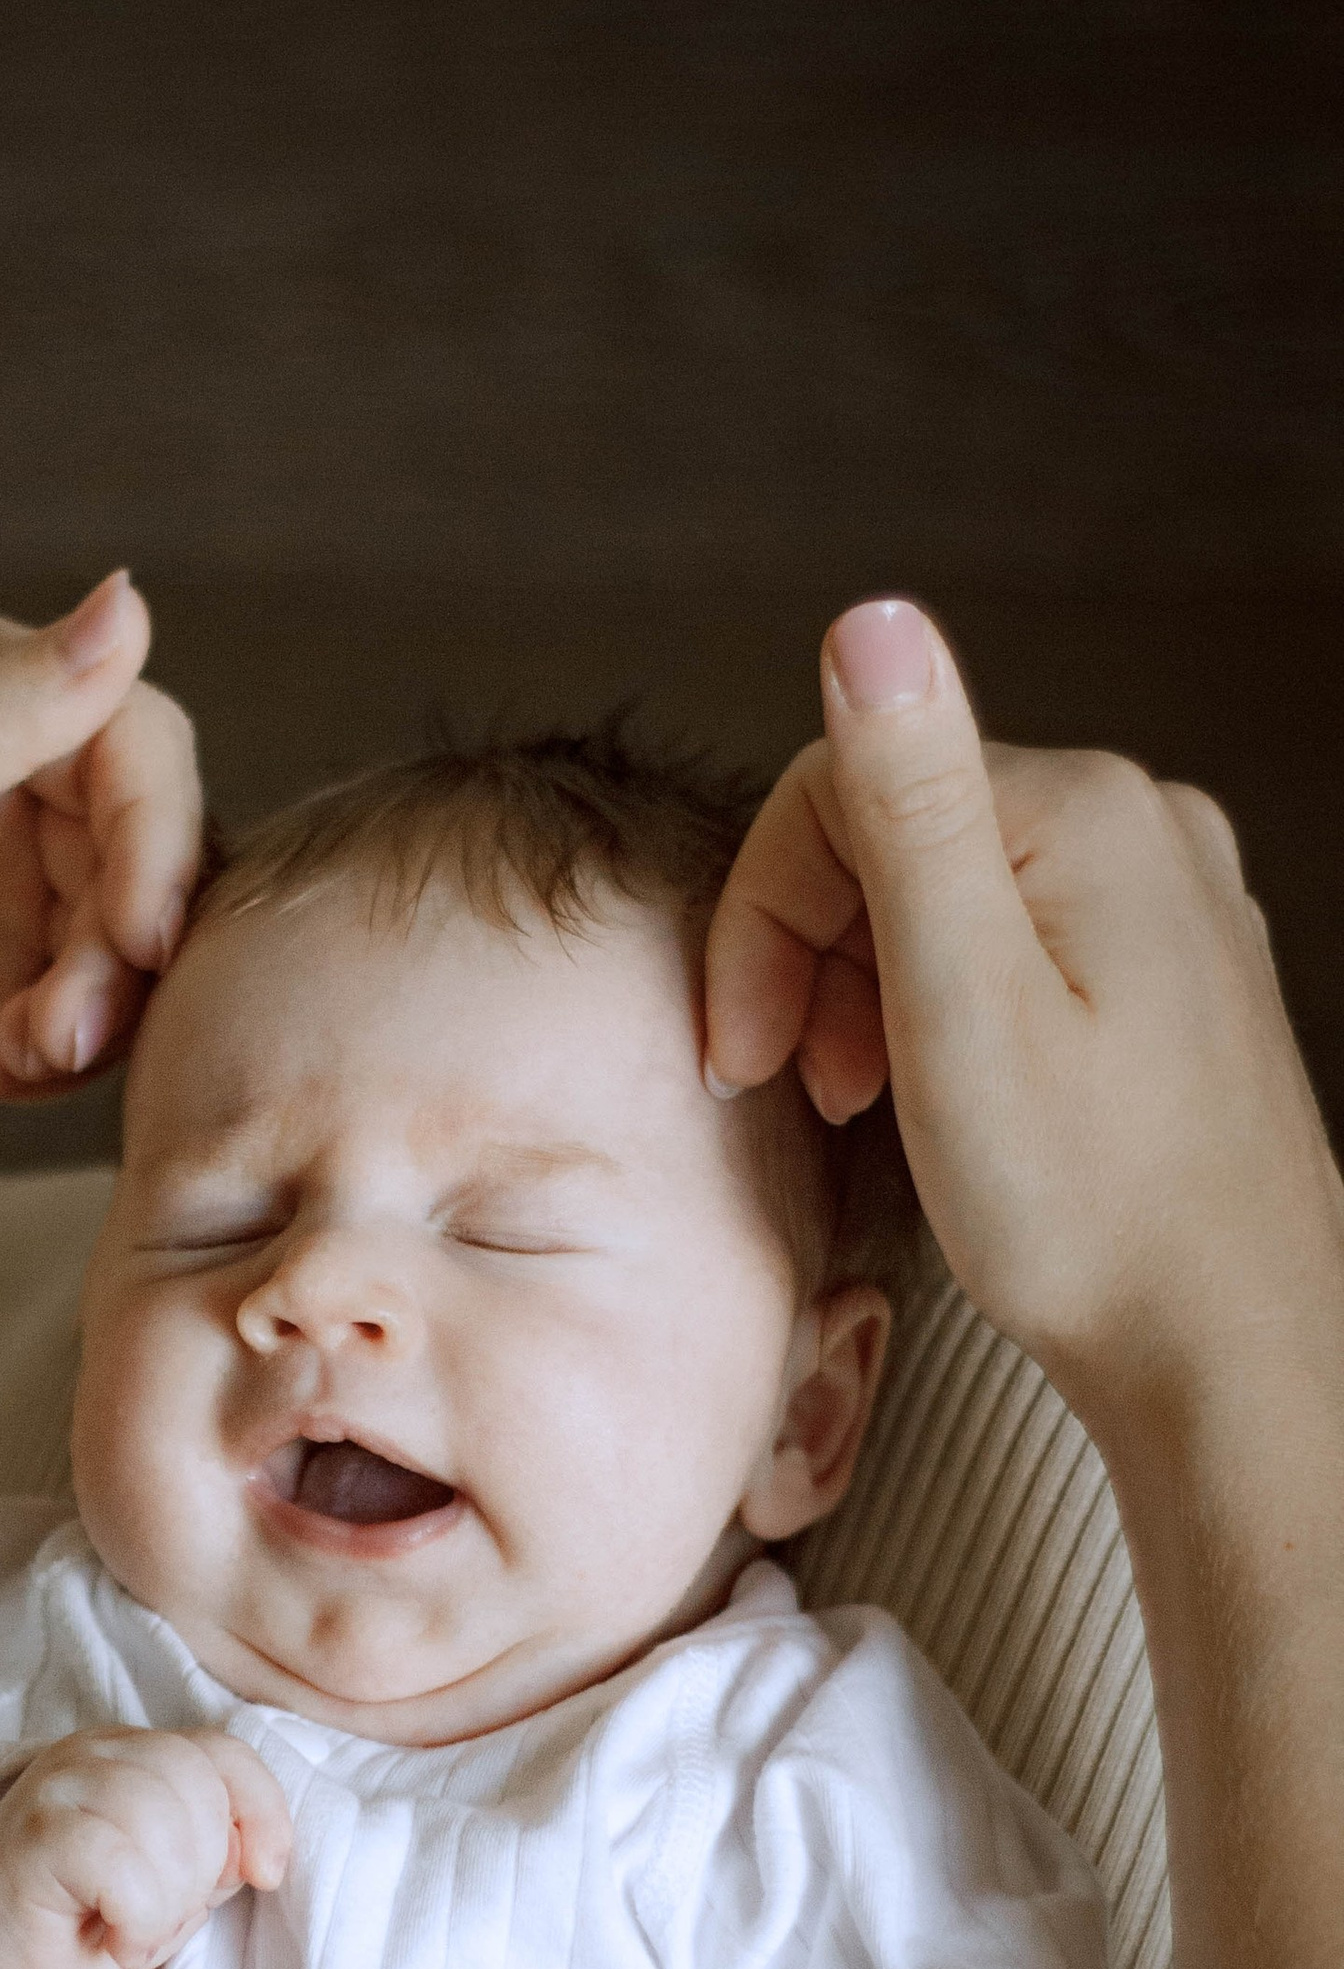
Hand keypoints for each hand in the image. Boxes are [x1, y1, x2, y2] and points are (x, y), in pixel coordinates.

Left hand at [0, 574, 200, 1213]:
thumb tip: (134, 599)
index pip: (123, 729)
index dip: (155, 831)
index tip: (143, 936)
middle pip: (140, 843)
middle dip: (124, 942)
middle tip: (67, 1034)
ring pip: (124, 939)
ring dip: (97, 1010)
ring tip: (18, 1061)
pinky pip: (84, 1018)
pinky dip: (61, 1057)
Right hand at [0, 1729, 292, 1968]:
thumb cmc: (66, 1927)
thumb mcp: (163, 1890)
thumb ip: (210, 1857)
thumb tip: (259, 1854)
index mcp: (131, 1755)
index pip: (225, 1752)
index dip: (262, 1810)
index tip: (266, 1874)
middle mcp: (94, 1753)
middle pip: (200, 1786)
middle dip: (203, 1870)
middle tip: (156, 1919)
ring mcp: (60, 1784)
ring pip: (167, 1822)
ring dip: (169, 1901)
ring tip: (130, 1930)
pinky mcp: (37, 1832)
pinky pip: (124, 1865)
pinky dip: (138, 1918)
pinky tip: (111, 1939)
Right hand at [703, 596, 1343, 1424]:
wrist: (1230, 1354)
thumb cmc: (1090, 1211)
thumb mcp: (960, 1002)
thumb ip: (912, 803)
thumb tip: (871, 614)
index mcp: (1087, 813)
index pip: (845, 789)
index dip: (762, 918)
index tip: (737, 1053)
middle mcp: (1147, 829)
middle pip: (902, 837)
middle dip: (814, 957)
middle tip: (792, 1092)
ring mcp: (1174, 905)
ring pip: (957, 898)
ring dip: (869, 992)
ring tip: (858, 1108)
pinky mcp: (1178, 982)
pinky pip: (1023, 953)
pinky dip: (947, 1017)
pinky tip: (941, 1108)